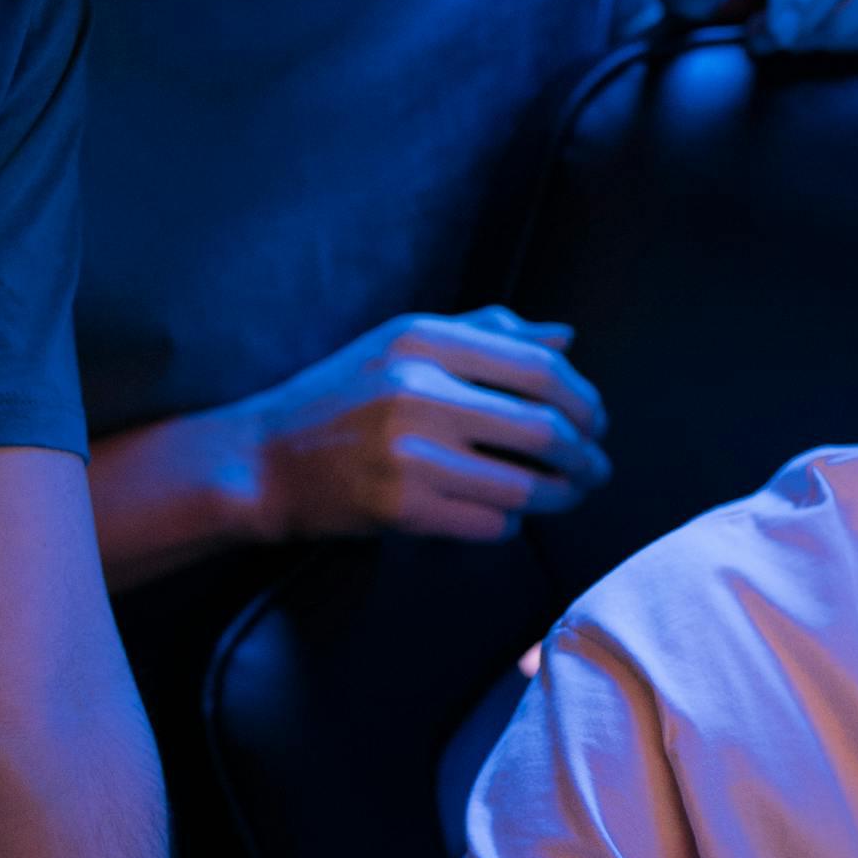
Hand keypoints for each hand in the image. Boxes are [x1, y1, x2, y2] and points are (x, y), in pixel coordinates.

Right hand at [245, 307, 609, 544]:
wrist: (261, 462)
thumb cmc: (342, 400)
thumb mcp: (402, 346)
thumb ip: (486, 334)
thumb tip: (566, 338)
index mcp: (424, 341)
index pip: (541, 368)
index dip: (585, 401)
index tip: (595, 422)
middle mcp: (417, 392)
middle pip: (545, 430)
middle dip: (586, 457)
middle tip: (596, 469)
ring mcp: (408, 454)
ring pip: (525, 485)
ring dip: (561, 496)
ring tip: (568, 495)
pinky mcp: (399, 509)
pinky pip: (490, 523)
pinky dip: (511, 523)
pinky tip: (505, 515)